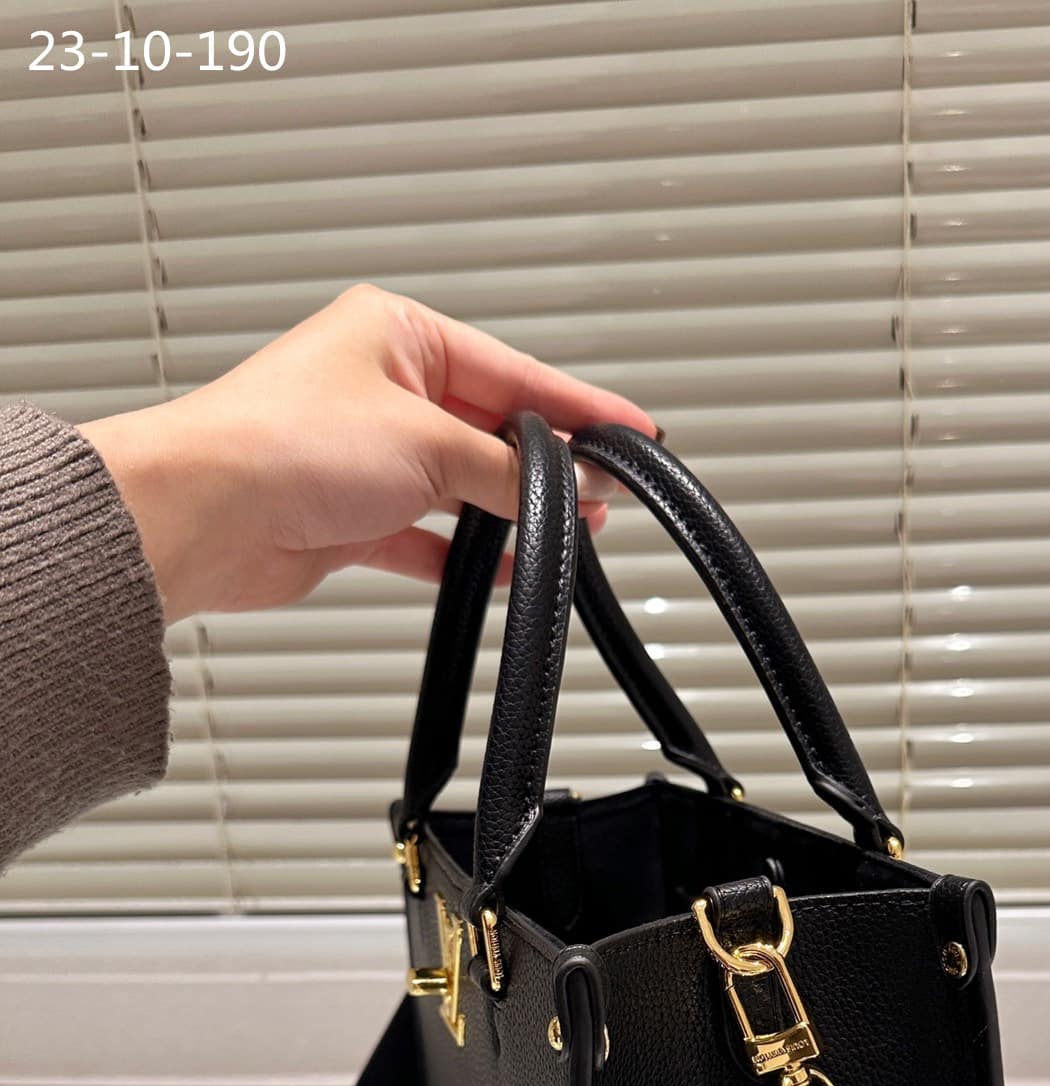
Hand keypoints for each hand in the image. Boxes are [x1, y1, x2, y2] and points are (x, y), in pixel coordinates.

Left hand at [80, 284, 654, 623]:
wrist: (200, 515)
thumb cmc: (280, 444)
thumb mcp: (426, 443)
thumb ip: (508, 469)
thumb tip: (568, 482)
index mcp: (398, 335)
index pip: (514, 371)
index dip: (578, 407)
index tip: (632, 431)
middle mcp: (382, 388)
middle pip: (493, 428)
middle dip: (549, 466)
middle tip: (606, 494)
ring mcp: (367, 454)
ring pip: (463, 484)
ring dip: (511, 512)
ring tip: (570, 533)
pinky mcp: (351, 515)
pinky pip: (429, 536)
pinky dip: (465, 554)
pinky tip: (502, 570)